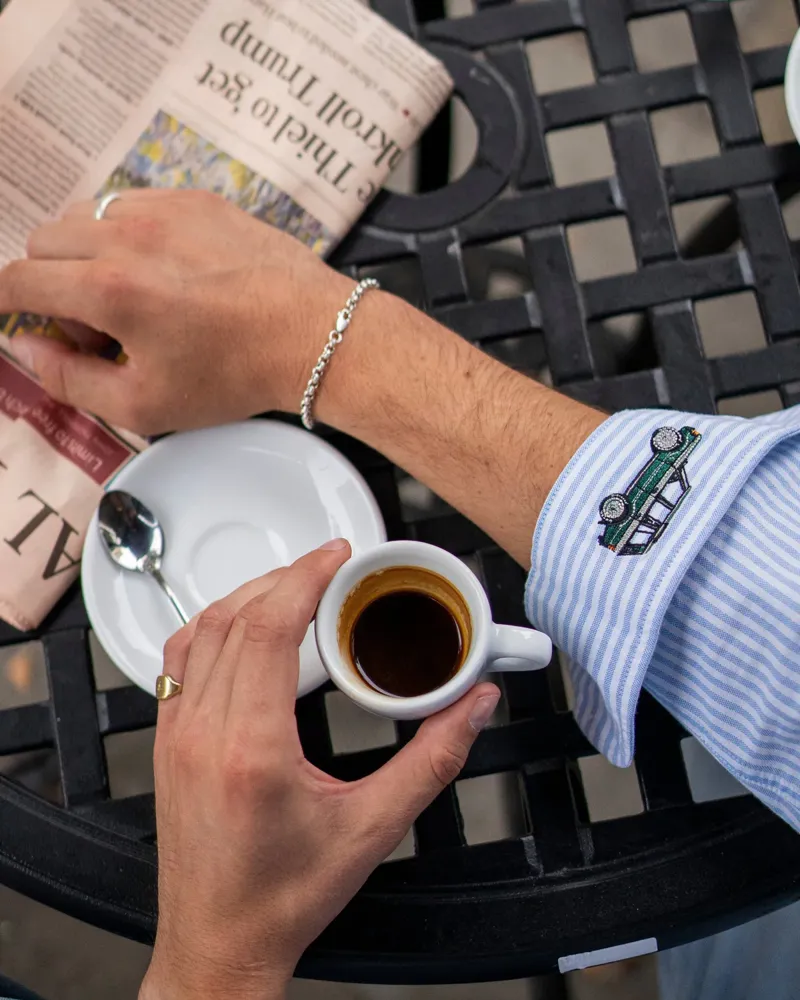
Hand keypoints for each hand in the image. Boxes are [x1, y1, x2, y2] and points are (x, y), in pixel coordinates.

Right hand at [1, 189, 354, 433]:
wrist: (314, 336)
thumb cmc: (237, 375)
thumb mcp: (147, 404)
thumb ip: (71, 379)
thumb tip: (30, 350)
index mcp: (109, 289)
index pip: (18, 279)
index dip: (5, 302)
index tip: (12, 315)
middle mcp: (129, 236)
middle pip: (45, 239)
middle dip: (49, 281)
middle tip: (90, 324)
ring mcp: (166, 209)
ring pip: (88, 216)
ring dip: (88, 254)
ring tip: (131, 297)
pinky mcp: (198, 199)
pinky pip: (135, 202)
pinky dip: (130, 233)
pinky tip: (165, 271)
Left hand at [140, 540, 499, 999]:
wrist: (220, 944)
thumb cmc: (285, 898)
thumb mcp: (374, 828)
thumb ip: (434, 758)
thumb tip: (473, 706)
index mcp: (253, 749)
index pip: (269, 627)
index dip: (306, 576)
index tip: (337, 555)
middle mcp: (204, 732)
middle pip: (237, 617)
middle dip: (287, 576)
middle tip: (331, 565)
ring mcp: (177, 734)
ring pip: (202, 630)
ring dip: (249, 595)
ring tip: (295, 586)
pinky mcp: (168, 741)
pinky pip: (179, 658)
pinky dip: (215, 625)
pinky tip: (245, 626)